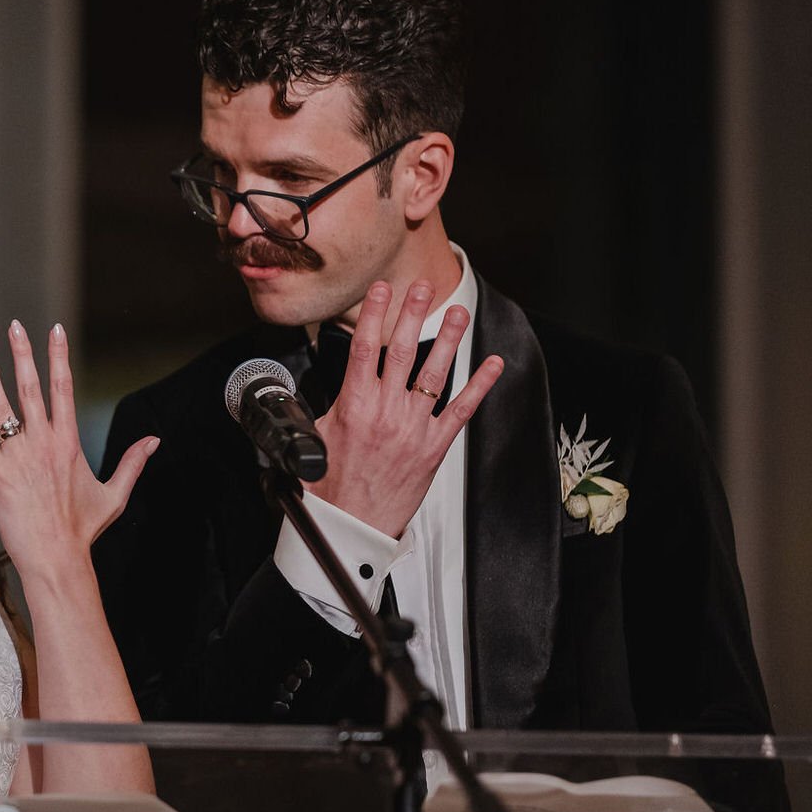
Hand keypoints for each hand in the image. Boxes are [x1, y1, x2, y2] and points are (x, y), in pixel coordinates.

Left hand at [0, 320, 158, 579]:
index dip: (58, 356)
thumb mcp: (114, 494)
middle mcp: (44, 443)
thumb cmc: (83, 529)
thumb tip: (154, 440)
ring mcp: (19, 458)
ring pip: (1, 409)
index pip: (64, 387)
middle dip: (23, 354)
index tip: (54, 330)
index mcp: (69, 441)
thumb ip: (132, 462)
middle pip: (32, 388)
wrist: (57, 557)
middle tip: (15, 326)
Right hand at [314, 280, 503, 537]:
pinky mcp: (433, 447)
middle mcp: (386, 411)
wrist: (350, 524)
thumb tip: (337, 386)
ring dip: (448, 339)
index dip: (374, 314)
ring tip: (457, 312)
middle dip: (412, 313)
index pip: (365, 348)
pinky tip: (492, 366)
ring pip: (434, 373)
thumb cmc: (331, 487)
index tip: (381, 290)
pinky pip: (461, 410)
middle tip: (422, 287)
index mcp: (354, 404)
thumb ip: (334, 405)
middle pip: (402, 351)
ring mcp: (413, 427)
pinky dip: (480, 386)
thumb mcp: (318, 436)